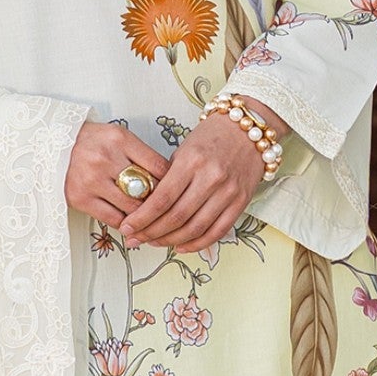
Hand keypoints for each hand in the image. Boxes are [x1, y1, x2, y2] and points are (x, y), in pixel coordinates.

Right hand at [65, 120, 170, 228]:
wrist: (52, 146)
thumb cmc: (91, 142)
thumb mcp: (118, 137)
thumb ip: (141, 156)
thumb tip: (167, 182)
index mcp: (120, 139)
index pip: (159, 166)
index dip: (172, 182)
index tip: (175, 191)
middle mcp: (106, 159)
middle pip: (148, 190)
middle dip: (160, 202)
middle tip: (167, 209)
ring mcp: (92, 180)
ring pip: (132, 208)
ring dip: (144, 216)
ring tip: (150, 218)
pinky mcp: (81, 199)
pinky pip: (113, 219)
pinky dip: (126, 224)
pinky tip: (131, 223)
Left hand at [118, 96, 291, 253]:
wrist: (248, 129)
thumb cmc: (211, 137)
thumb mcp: (183, 149)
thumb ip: (167, 177)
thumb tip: (145, 207)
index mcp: (191, 161)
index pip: (162, 198)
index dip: (142, 218)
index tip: (127, 226)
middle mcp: (211, 178)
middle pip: (176, 217)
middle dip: (152, 232)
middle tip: (136, 238)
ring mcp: (228, 192)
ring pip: (195, 228)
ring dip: (171, 241)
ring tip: (154, 243)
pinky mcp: (241, 202)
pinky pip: (217, 232)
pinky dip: (197, 243)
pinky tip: (181, 246)